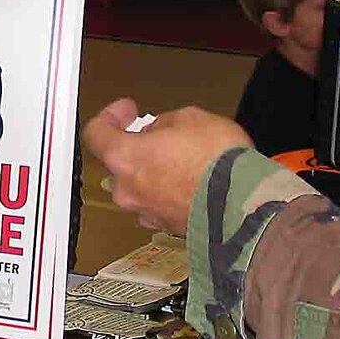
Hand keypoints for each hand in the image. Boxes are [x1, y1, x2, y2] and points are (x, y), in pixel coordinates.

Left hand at [82, 99, 252, 233]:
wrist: (243, 204)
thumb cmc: (217, 163)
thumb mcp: (192, 118)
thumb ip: (165, 122)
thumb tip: (162, 129)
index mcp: (125, 158)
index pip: (96, 133)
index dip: (110, 117)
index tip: (126, 111)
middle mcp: (128, 190)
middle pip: (120, 162)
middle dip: (139, 146)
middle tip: (162, 134)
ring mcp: (146, 213)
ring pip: (140, 186)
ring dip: (155, 171)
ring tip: (185, 158)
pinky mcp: (167, 227)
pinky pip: (159, 203)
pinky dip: (170, 191)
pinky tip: (193, 180)